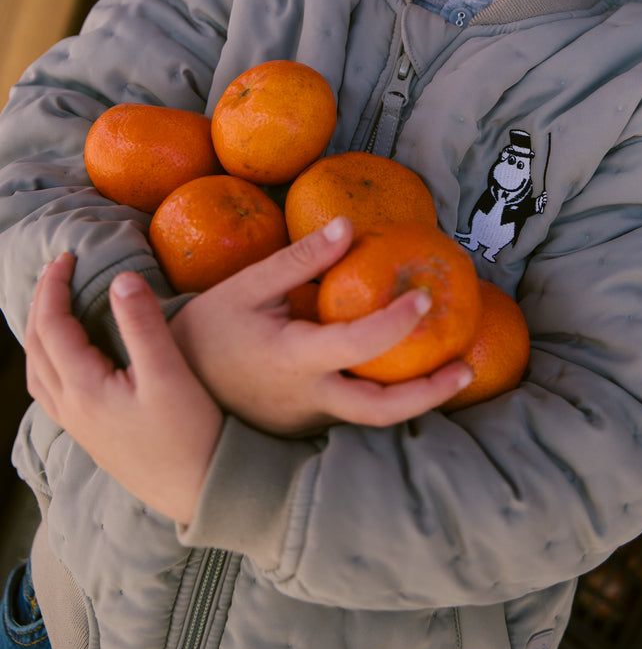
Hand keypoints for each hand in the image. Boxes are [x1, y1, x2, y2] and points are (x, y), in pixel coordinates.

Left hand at [25, 253, 221, 523]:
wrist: (200, 489)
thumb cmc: (190, 433)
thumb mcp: (169, 374)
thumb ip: (142, 324)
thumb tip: (122, 279)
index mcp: (84, 388)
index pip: (52, 326)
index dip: (54, 288)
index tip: (67, 257)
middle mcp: (71, 408)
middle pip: (37, 347)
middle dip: (41, 304)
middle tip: (55, 270)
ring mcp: (78, 426)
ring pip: (38, 372)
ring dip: (38, 334)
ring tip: (52, 306)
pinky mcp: (91, 436)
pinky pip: (50, 391)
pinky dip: (47, 362)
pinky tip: (66, 359)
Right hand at [169, 218, 473, 435]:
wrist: (167, 389)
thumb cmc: (207, 331)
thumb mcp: (245, 287)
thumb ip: (299, 260)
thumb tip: (348, 225)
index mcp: (294, 358)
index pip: (359, 343)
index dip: (397, 321)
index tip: (424, 297)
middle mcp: (308, 397)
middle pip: (381, 411)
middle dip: (429, 395)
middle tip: (467, 369)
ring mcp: (309, 418)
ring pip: (371, 418)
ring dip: (416, 399)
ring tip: (454, 370)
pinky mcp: (308, 424)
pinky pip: (354, 413)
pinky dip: (386, 395)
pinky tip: (408, 371)